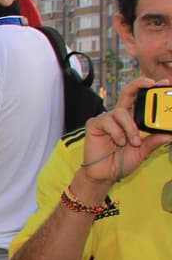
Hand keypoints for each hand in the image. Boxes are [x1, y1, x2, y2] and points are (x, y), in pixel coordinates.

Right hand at [76, 77, 171, 192]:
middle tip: (152, 84)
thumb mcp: (144, 151)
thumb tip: (170, 134)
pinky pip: (108, 121)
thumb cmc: (122, 162)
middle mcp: (119, 116)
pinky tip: (119, 142)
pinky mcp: (95, 125)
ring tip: (134, 142)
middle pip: (128, 92)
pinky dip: (117, 132)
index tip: (165, 84)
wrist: (105, 175)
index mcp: (132, 119)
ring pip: (121, 111)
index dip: (151, 90)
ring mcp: (106, 119)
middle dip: (139, 84)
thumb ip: (155, 141)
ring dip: (131, 127)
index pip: (141, 99)